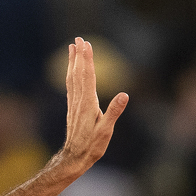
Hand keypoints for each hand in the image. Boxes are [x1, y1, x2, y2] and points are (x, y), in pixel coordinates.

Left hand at [60, 37, 128, 174]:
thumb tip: (124, 95)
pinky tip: (71, 71)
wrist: (75, 157)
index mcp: (88, 103)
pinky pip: (71, 86)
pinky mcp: (73, 108)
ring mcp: (74, 104)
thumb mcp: (106, 130)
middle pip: (78, 73)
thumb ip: (114, 112)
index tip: (86, 44)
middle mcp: (79, 101)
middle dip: (78, 55)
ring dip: (72, 62)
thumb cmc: (92, 146)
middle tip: (78, 39)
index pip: (87, 76)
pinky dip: (71, 74)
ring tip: (71, 48)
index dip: (87, 60)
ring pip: (72, 78)